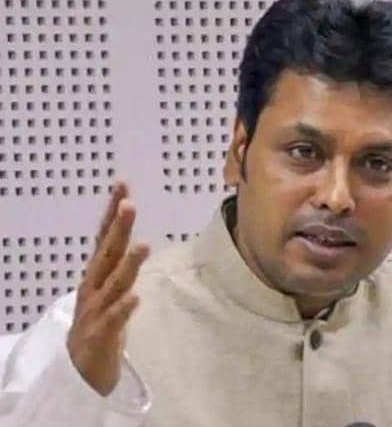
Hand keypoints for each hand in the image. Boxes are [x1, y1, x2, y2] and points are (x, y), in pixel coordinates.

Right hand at [66, 182, 149, 395]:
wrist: (81, 372)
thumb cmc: (101, 326)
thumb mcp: (110, 291)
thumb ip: (119, 266)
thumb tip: (133, 237)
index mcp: (97, 276)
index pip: (105, 239)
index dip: (112, 214)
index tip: (123, 186)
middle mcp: (93, 289)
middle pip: (107, 255)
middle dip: (118, 229)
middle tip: (129, 204)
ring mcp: (95, 312)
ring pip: (113, 284)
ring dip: (128, 264)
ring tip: (143, 245)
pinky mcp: (100, 336)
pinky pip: (113, 320)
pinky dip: (123, 308)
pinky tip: (135, 297)